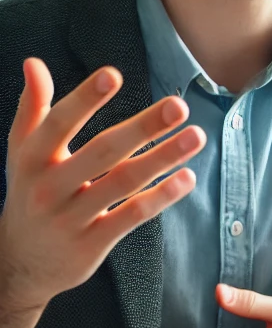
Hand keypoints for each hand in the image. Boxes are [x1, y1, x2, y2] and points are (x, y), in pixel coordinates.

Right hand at [0, 59, 205, 316]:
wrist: (18, 264)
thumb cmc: (30, 193)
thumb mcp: (22, 152)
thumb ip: (32, 108)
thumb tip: (33, 63)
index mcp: (31, 158)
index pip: (58, 123)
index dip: (84, 98)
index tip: (113, 73)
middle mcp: (49, 187)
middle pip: (102, 151)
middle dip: (143, 127)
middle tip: (179, 105)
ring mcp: (71, 217)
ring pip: (123, 183)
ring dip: (163, 158)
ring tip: (196, 136)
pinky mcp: (92, 243)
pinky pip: (132, 216)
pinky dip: (161, 197)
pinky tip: (187, 177)